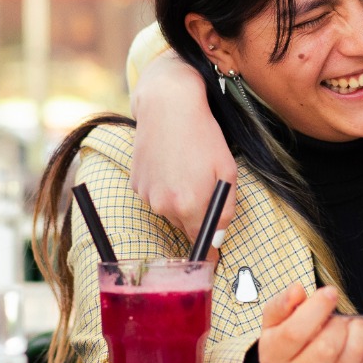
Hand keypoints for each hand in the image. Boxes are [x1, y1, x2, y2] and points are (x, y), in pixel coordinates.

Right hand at [129, 52, 236, 242]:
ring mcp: (147, 195)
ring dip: (179, 199)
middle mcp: (165, 205)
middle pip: (185, 227)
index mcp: (191, 204)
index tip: (215, 257)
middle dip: (196, 215)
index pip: (202, 244)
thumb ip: (225, 210)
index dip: (210, 250)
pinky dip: (163, 187)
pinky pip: (154, 197)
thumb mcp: (227, 172)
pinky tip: (169, 163)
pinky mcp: (136, 184)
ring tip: (186, 168)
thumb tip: (218, 240)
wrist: (168, 105)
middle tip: (204, 186)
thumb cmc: (203, 135)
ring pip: (169, 211)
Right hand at [257, 285, 362, 362]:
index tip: (331, 292)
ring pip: (350, 360)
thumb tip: (297, 290)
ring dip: (359, 334)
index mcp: (273, 355)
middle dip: (340, 324)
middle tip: (341, 317)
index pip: (295, 332)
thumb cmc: (287, 338)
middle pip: (326, 349)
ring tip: (354, 326)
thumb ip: (284, 302)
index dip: (317, 308)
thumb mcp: (276, 318)